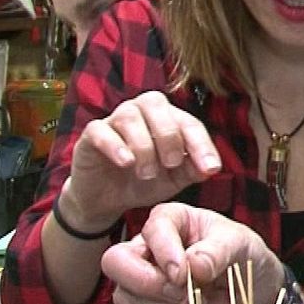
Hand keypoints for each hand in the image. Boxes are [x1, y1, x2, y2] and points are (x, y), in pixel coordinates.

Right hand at [62, 91, 222, 229]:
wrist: (107, 199)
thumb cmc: (143, 181)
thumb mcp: (173, 180)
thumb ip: (192, 170)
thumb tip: (212, 167)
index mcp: (166, 118)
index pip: (188, 122)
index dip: (201, 144)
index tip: (210, 168)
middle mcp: (141, 111)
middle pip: (156, 104)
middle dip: (169, 136)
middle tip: (171, 164)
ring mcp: (114, 120)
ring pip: (130, 116)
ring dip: (144, 146)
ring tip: (147, 172)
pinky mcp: (92, 134)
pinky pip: (101, 130)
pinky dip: (115, 145)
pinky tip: (126, 162)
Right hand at [102, 202, 283, 303]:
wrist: (253, 290)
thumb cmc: (243, 255)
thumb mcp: (239, 243)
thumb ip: (218, 250)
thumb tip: (194, 264)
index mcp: (170, 220)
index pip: (151, 231)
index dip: (164, 254)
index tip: (185, 274)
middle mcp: (148, 248)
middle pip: (116, 263)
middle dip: (149, 284)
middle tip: (182, 294)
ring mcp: (141, 281)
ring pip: (124, 299)